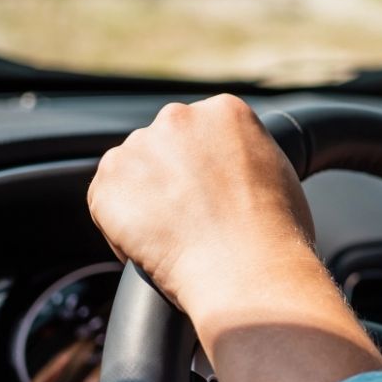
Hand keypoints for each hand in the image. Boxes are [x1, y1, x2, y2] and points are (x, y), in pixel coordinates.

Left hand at [86, 95, 317, 314]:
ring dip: (144, 199)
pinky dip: (120, 227)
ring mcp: (139, 148)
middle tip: (193, 218)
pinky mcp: (108, 183)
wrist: (248, 270)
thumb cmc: (275, 233)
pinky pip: (105, 202)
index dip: (206, 166)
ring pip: (131, 171)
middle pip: (163, 145)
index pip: (200, 131)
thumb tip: (226, 169)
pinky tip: (155, 247)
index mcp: (225, 110)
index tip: (214, 195)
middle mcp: (178, 118)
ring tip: (176, 237)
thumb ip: (243, 155)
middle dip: (171, 176)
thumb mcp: (276, 172)